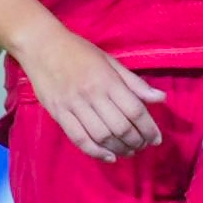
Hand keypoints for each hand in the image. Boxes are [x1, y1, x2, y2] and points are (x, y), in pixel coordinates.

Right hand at [18, 25, 164, 161]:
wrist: (41, 45)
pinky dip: (96, 152)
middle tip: (143, 145)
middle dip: (136, 141)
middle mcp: (92, 94)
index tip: (156, 139)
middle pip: (121, 127)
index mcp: (107, 80)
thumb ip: (134, 82)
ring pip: (102, 137)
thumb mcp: (110, 61)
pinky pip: (79, 139)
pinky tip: (109, 156)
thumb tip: (161, 98)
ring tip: (129, 151)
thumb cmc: (78, 51)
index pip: (135, 110)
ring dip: (120, 149)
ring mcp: (73, 105)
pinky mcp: (58, 114)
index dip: (149, 128)